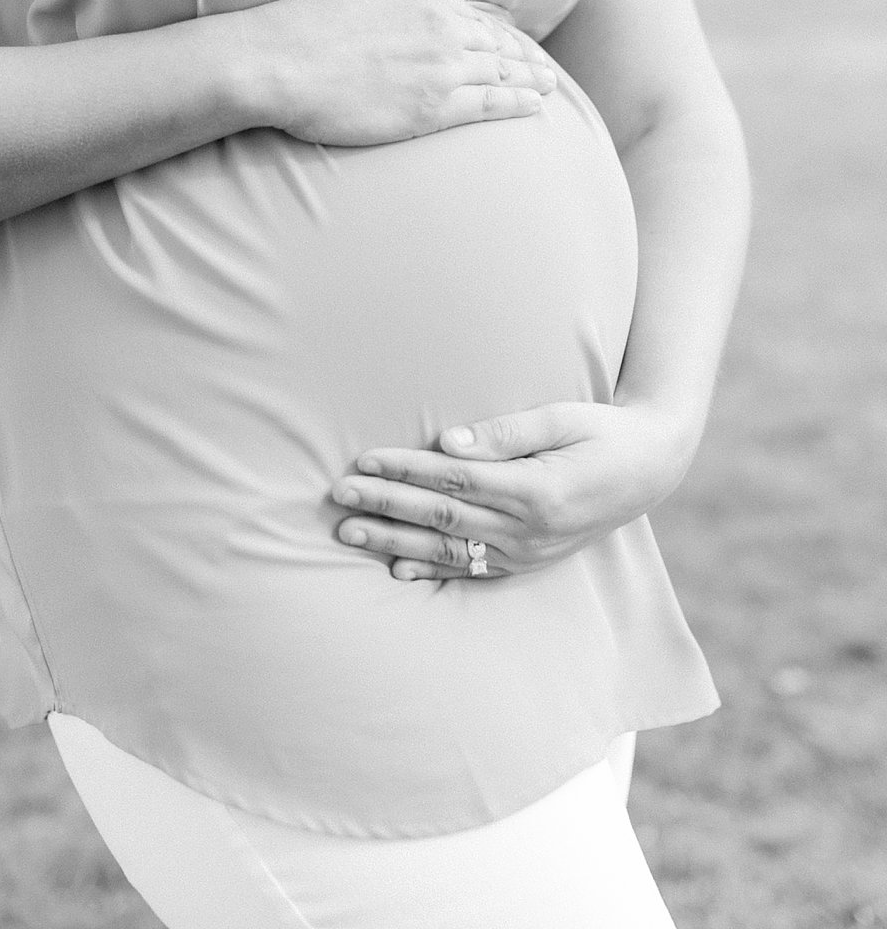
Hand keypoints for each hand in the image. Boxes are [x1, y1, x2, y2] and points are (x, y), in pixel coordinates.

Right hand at [252, 0, 558, 146]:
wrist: (283, 62)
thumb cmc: (302, 24)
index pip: (471, 14)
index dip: (495, 29)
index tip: (507, 39)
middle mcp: (443, 26)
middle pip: (495, 42)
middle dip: (522, 54)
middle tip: (541, 65)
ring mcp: (443, 66)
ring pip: (502, 72)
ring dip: (530, 79)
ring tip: (548, 86)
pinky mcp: (435, 106)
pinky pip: (491, 104)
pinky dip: (518, 104)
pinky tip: (535, 106)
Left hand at [329, 401, 699, 580]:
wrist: (651, 469)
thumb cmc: (601, 430)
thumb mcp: (562, 417)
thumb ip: (506, 432)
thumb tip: (448, 442)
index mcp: (537, 489)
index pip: (454, 481)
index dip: (404, 471)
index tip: (362, 461)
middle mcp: (530, 529)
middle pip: (442, 517)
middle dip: (385, 506)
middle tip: (338, 497)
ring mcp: (529, 551)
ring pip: (449, 549)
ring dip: (395, 541)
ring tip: (349, 532)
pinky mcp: (528, 561)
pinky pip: (473, 570)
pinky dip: (432, 569)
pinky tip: (396, 567)